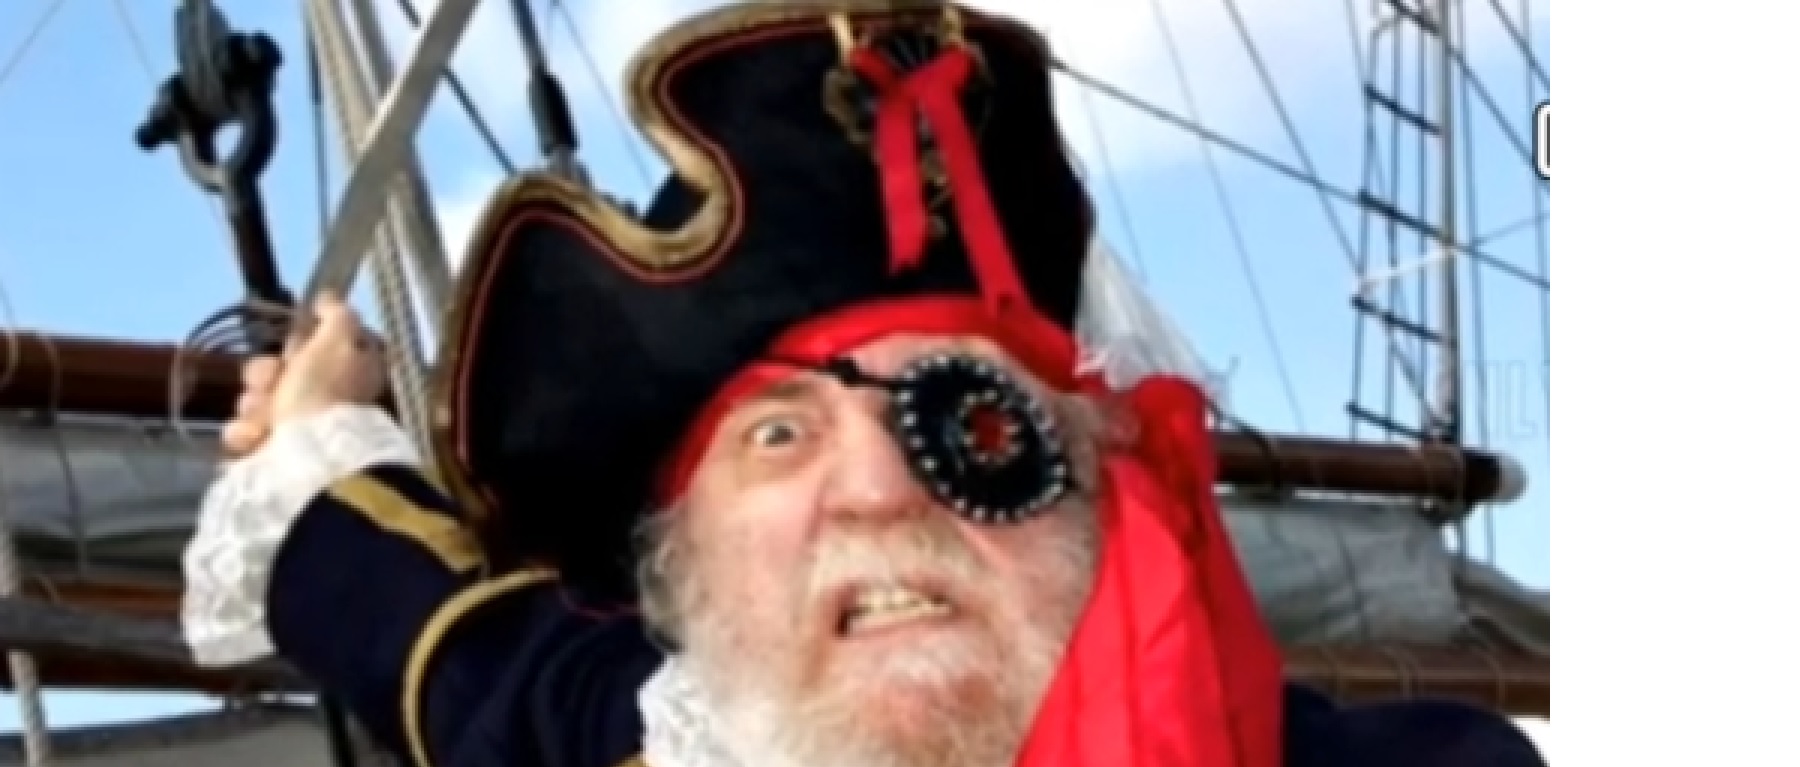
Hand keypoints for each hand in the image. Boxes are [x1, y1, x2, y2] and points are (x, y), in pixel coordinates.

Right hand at [221, 294, 387, 457]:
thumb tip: (328, 297)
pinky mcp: (266, 457)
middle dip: (265, 374)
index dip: (296, 343)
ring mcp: (292, 430)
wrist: (307, 456)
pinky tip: (257, 438)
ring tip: (267, 419)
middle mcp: (319, 401)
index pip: (306, 346)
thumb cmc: (325, 392)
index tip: (297, 347)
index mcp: (344, 374)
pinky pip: (240, 433)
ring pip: (251, 401)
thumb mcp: (339, 340)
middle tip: (275, 384)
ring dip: (254, 406)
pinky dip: (246, 435)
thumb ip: (336, 313)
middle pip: (270, 370)